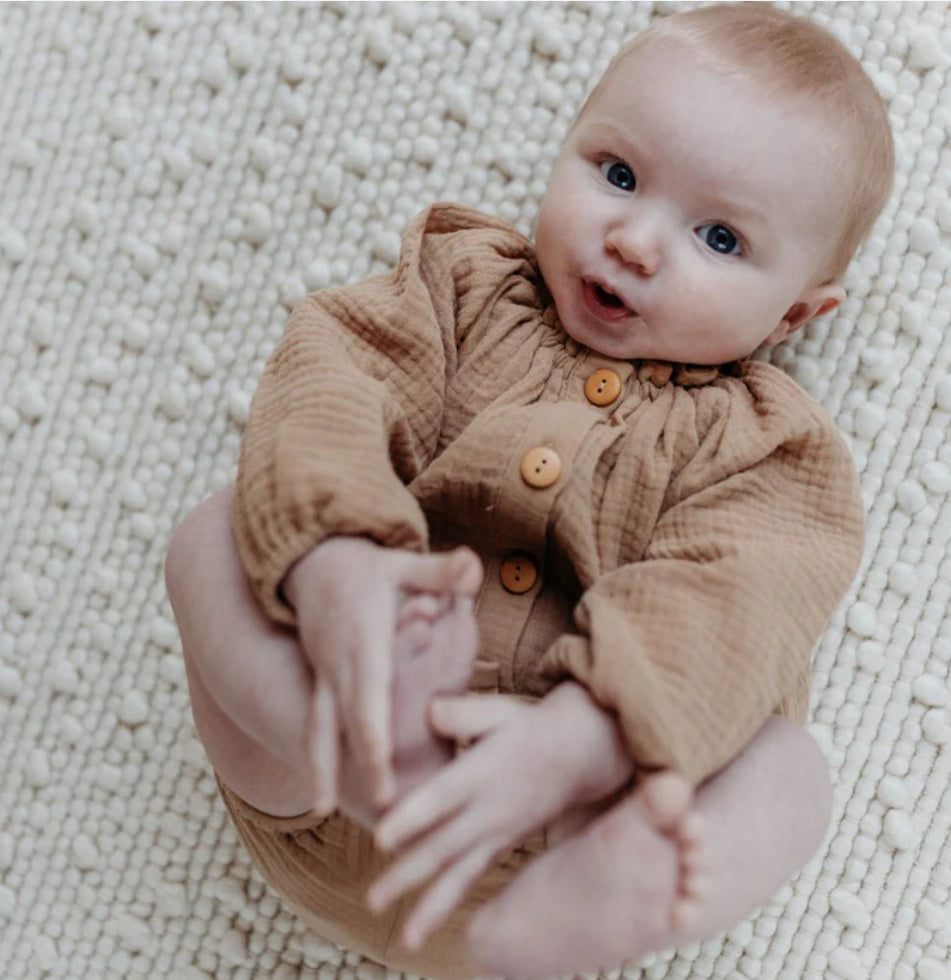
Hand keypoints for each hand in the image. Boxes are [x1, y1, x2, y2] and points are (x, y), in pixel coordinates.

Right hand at [283, 538, 481, 814]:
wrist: (313, 565)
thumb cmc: (370, 570)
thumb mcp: (405, 565)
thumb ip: (440, 572)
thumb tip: (472, 562)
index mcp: (365, 638)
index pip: (370, 690)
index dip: (375, 728)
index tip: (384, 761)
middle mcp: (340, 661)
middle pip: (349, 718)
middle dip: (362, 762)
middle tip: (383, 805)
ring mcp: (323, 674)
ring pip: (319, 727)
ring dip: (322, 769)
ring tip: (323, 810)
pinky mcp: (316, 683)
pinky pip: (314, 724)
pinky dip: (317, 758)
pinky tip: (320, 795)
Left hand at [367, 683, 632, 949]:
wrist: (583, 753)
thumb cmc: (532, 725)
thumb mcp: (501, 711)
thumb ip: (465, 713)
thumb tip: (431, 711)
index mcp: (483, 771)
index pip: (443, 797)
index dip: (413, 817)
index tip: (381, 838)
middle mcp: (489, 808)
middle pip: (445, 845)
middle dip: (408, 875)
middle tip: (373, 900)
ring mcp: (498, 831)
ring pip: (461, 874)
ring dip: (431, 906)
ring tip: (405, 938)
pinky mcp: (503, 844)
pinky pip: (473, 876)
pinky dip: (451, 903)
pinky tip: (426, 924)